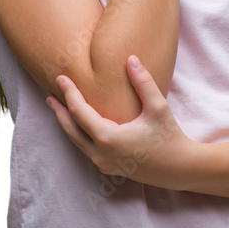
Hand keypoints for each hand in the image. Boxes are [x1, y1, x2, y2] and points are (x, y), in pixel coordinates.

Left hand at [45, 54, 193, 186]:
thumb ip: (143, 83)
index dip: (69, 93)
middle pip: (71, 129)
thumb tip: (131, 58)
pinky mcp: (109, 168)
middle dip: (59, 112)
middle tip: (50, 96)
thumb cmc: (169, 137)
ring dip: (67, 124)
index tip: (61, 78)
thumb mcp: (158, 108)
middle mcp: (101, 153)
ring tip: (59, 109)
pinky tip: (80, 126)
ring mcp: (103, 163)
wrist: (179, 169)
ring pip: (77, 142)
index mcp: (108, 138)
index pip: (79, 112)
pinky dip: (79, 135)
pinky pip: (87, 149)